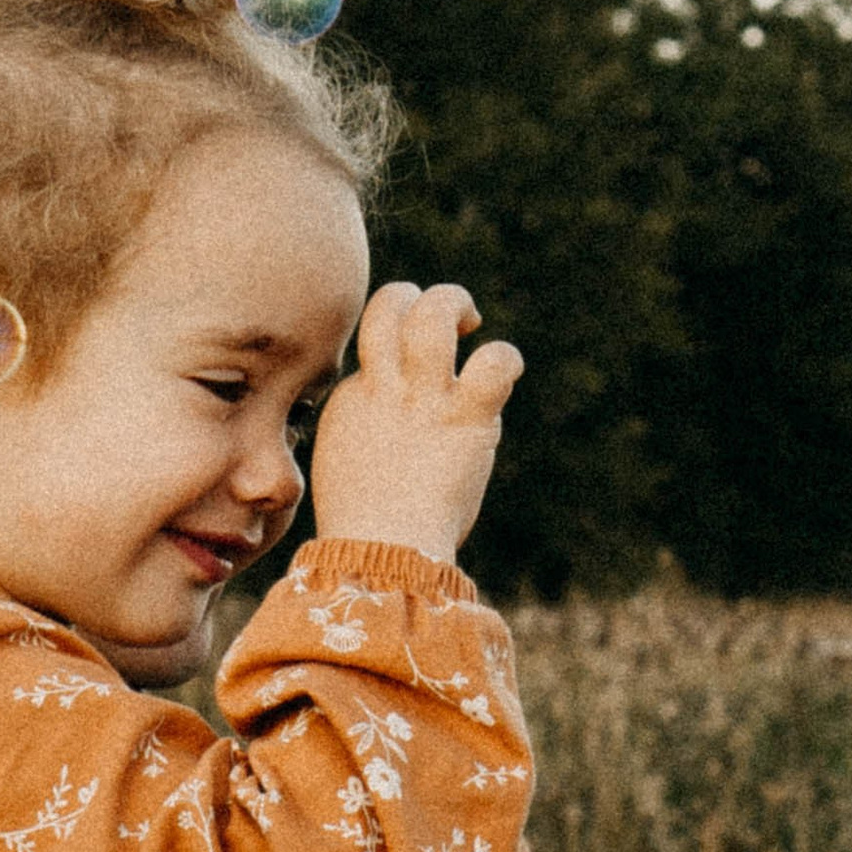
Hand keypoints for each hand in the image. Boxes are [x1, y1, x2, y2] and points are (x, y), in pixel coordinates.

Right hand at [311, 282, 521, 565]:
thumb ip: (365, 429)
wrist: (380, 555)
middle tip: (450, 324)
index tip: (410, 362)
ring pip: (434, 314)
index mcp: (354, 398)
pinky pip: (495, 361)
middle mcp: (385, 387)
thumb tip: (386, 425)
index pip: (373, 340)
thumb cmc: (367, 527)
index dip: (393, 336)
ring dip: (455, 303)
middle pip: (390, 304)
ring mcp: (423, 398)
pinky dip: (505, 357)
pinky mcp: (465, 418)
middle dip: (418, 296)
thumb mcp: (346, 463)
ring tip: (470, 322)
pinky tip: (504, 373)